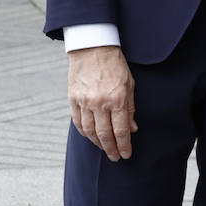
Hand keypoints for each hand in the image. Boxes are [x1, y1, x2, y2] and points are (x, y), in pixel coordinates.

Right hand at [68, 45, 136, 160]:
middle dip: (111, 149)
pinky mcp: (73, 99)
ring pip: (89, 131)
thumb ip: (130, 108)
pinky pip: (78, 122)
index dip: (124, 145)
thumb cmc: (115, 65)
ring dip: (97, 144)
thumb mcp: (129, 84)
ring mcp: (84, 101)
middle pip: (105, 134)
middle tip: (115, 158)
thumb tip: (132, 129)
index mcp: (117, 99)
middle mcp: (100, 102)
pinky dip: (84, 133)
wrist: (92, 47)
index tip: (126, 154)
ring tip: (104, 149)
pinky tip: (90, 138)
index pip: (121, 130)